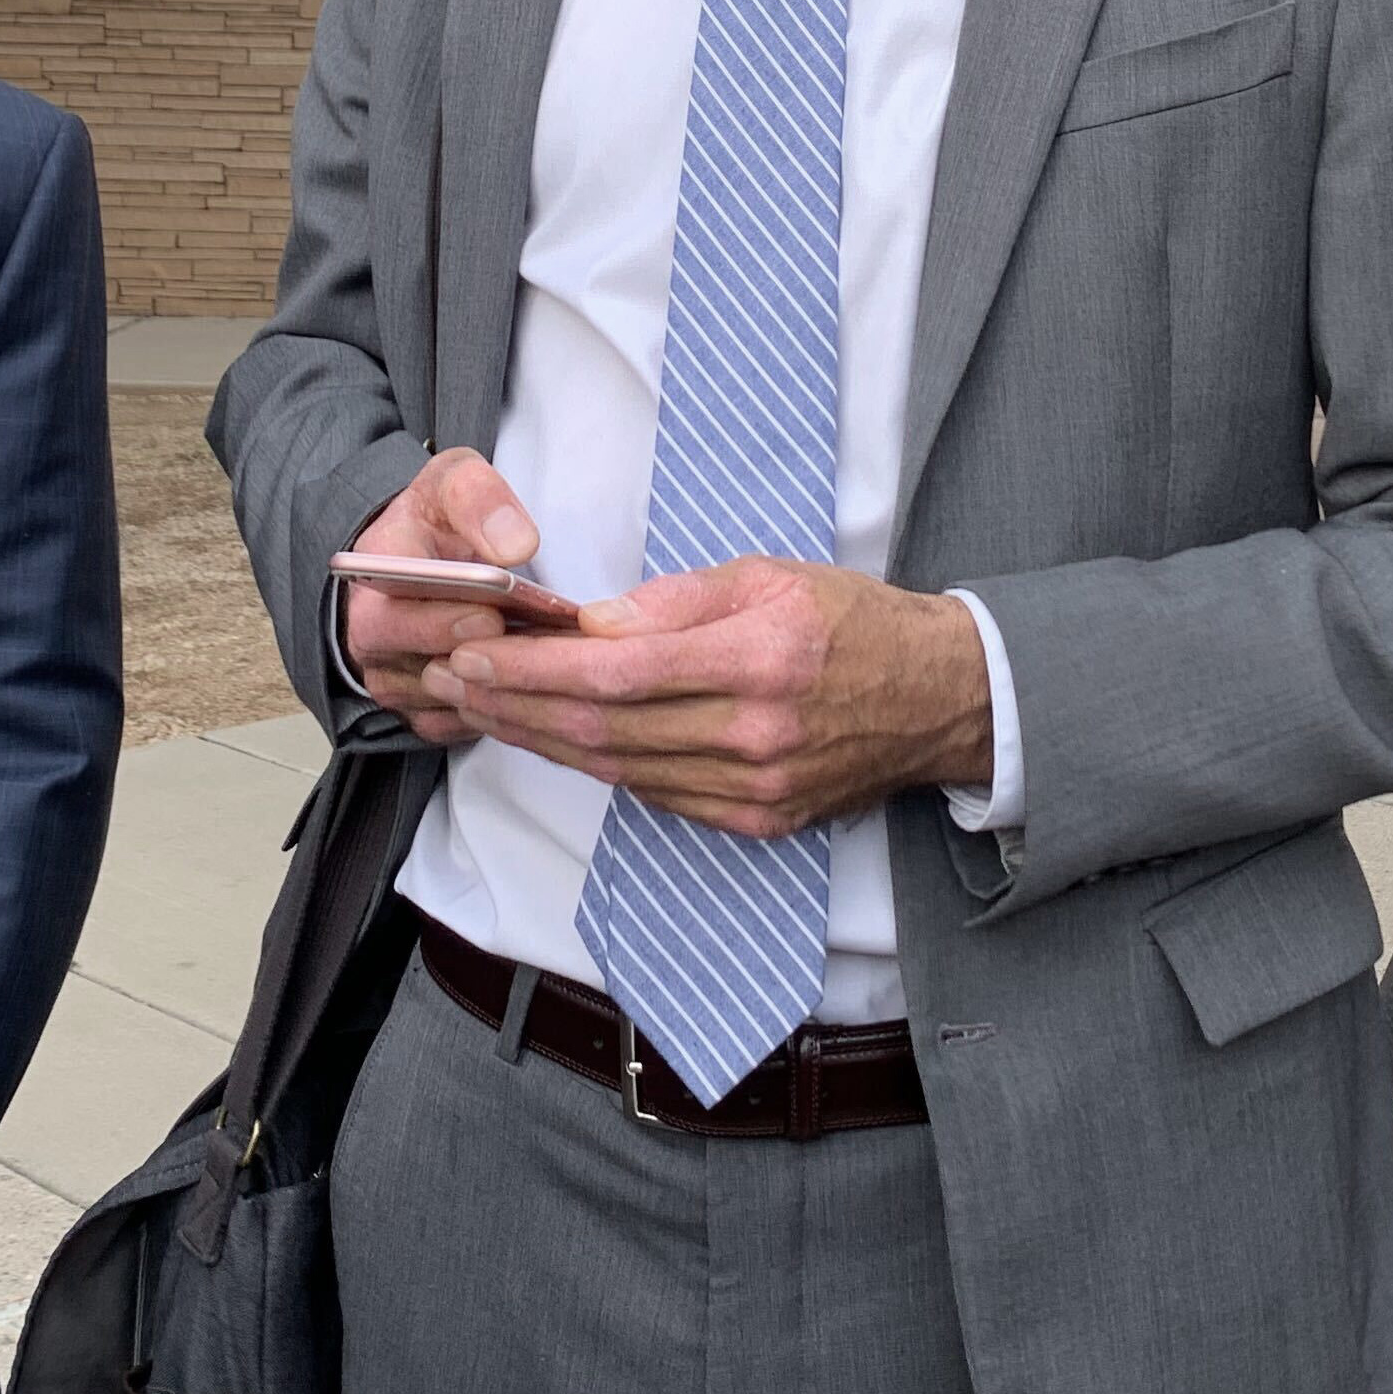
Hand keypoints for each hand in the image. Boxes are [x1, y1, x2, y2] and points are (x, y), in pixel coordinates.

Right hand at [339, 449, 542, 745]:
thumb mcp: (452, 482)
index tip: (488, 613)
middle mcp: (372, 639)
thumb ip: (479, 498)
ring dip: (497, 688)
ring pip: (447, 702)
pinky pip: (462, 725)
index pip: (390, 615)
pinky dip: (501, 710)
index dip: (438, 621)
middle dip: (478, 660)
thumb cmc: (435, 521)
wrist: (416, 559)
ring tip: (549, 666)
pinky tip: (538, 686)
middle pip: (419, 670)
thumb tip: (515, 545)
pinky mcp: (423, 710)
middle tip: (529, 648)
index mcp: (371, 580)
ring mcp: (395, 680)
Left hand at [431, 560, 993, 836]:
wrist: (939, 698)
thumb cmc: (854, 621)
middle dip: (514, 706)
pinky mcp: (757, 819)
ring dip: (538, 742)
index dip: (533, 669)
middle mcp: (754, 734)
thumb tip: (591, 625)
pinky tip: (552, 740)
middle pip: (603, 730)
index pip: (616, 673)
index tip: (476, 650)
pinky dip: (597, 766)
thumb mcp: (772, 574)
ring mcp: (756, 787)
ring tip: (482, 708)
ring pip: (619, 770)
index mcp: (759, 659)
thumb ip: (676, 598)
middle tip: (453, 681)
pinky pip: (656, 795)